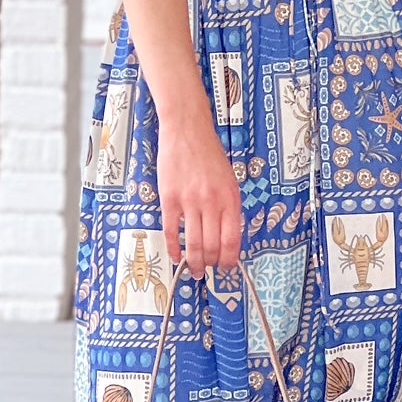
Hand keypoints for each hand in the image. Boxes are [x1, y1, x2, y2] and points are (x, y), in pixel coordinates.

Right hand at [156, 114, 243, 276]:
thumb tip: (227, 236)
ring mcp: (189, 201)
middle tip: (208, 271)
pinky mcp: (169, 199)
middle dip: (210, 265)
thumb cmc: (208, 153)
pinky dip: (173, 248)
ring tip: (193, 270)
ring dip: (193, 262)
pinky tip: (175, 256)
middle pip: (212, 246)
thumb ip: (229, 207)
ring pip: (193, 243)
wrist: (187, 130)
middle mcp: (211, 202)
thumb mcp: (229, 179)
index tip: (227, 268)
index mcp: (230, 198)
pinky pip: (171, 231)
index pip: (232, 240)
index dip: (229, 259)